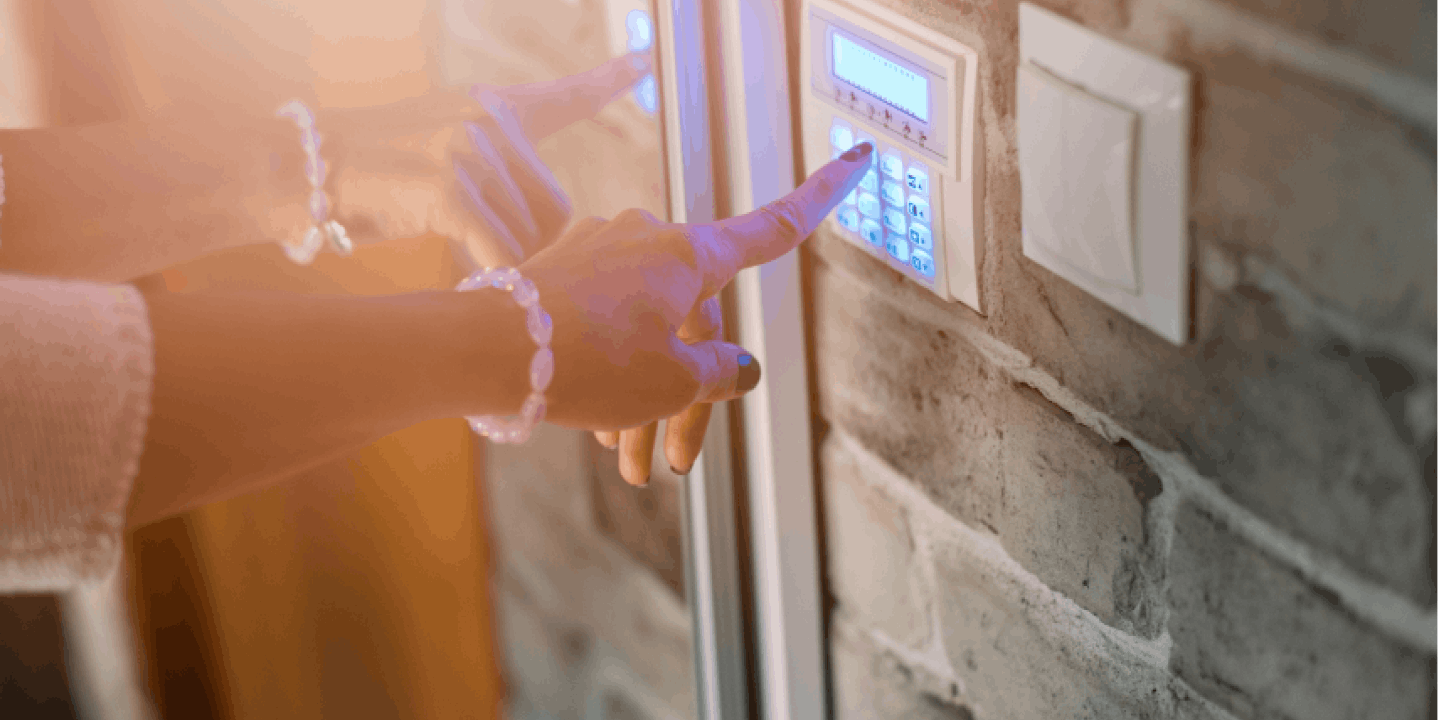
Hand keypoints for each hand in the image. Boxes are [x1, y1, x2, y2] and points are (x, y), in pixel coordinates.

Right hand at [325, 52, 652, 266]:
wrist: (299, 173)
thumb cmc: (372, 181)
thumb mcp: (441, 158)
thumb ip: (496, 178)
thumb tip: (550, 237)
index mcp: (490, 108)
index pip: (563, 97)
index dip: (607, 80)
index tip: (643, 60)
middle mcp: (487, 120)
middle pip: (556, 210)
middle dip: (534, 248)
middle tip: (491, 263)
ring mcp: (468, 150)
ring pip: (529, 239)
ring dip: (505, 269)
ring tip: (462, 266)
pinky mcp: (448, 187)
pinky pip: (499, 253)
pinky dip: (488, 280)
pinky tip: (464, 284)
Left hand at [517, 142, 875, 484]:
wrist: (486, 353)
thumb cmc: (588, 362)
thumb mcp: (675, 381)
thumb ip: (721, 373)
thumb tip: (738, 368)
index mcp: (690, 255)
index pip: (773, 229)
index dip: (823, 197)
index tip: (857, 155)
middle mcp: (648, 241)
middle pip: (696, 321)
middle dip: (688, 396)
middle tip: (674, 461)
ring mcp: (601, 252)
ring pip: (646, 331)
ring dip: (644, 398)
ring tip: (626, 460)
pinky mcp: (562, 273)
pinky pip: (605, 324)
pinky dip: (612, 373)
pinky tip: (598, 425)